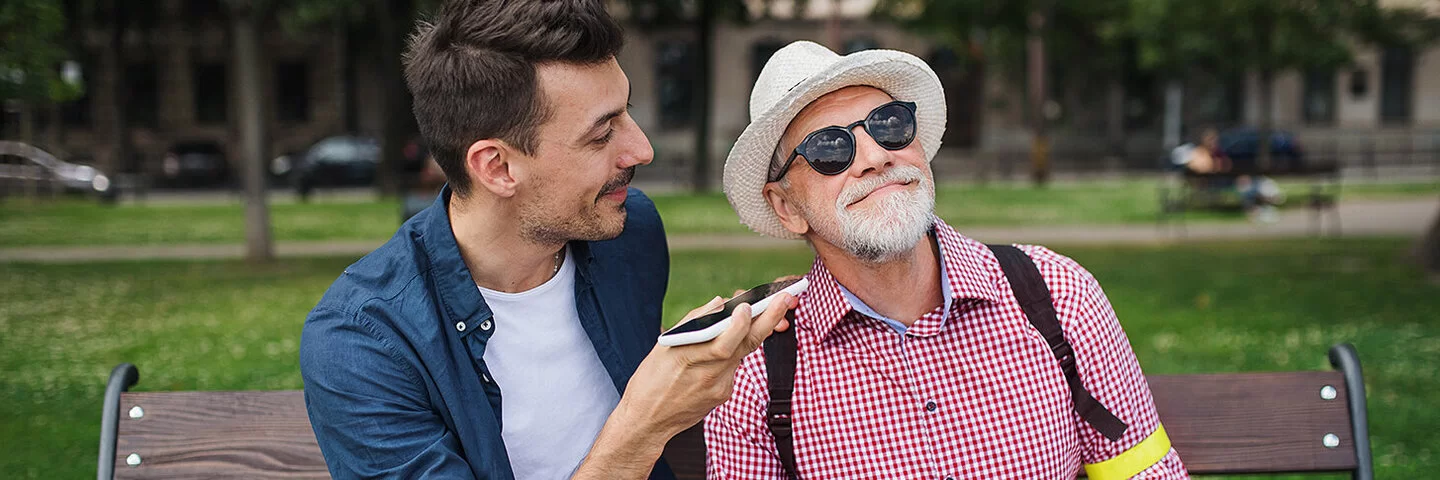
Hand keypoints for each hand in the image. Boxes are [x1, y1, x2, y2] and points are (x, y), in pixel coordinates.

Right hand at [575, 292, 797, 478]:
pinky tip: (733, 341)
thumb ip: (693, 323)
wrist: (647, 422)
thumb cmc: (650, 380)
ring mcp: (720, 388)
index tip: (748, 305)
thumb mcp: (663, 347)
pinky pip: (734, 366)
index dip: (738, 324)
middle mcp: (709, 375)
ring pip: (743, 353)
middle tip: (785, 299)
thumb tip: (719, 303)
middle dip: (769, 320)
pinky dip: (736, 350)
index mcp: (688, 358)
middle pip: (745, 345)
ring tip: (772, 309)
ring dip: (756, 330)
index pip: (723, 342)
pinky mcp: (724, 395)